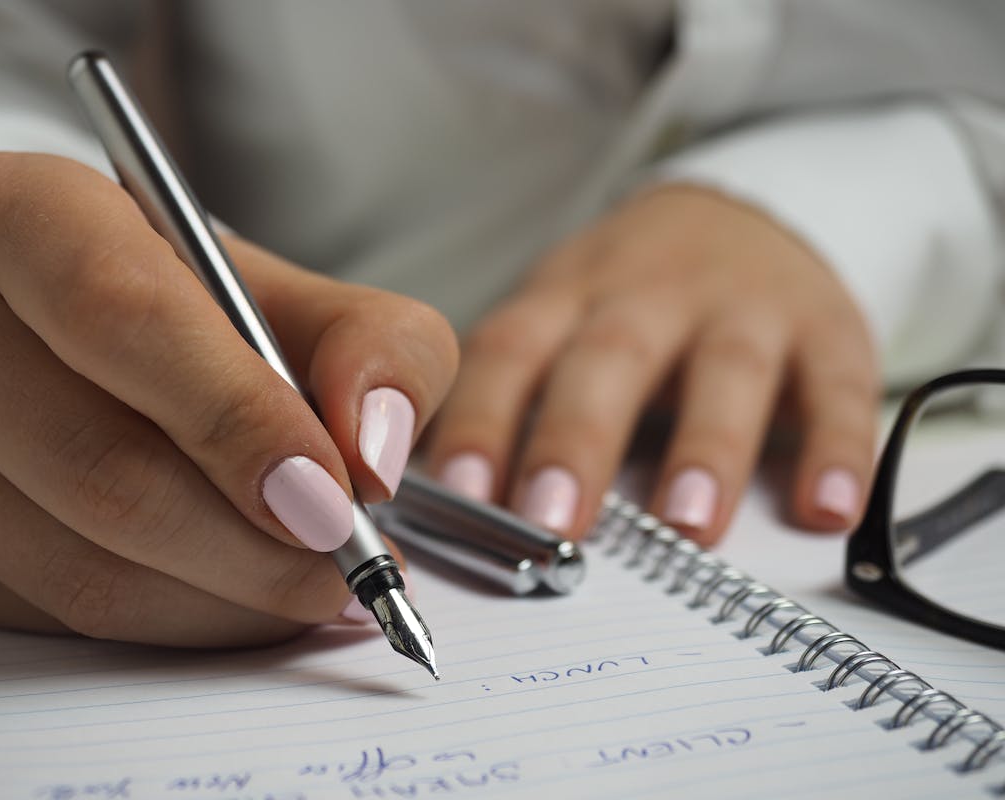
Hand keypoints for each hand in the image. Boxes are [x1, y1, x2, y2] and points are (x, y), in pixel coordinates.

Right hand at [0, 153, 457, 646]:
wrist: (114, 348)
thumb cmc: (214, 314)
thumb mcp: (317, 299)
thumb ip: (379, 349)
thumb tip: (371, 453)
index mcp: (21, 212)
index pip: (121, 316)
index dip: (235, 417)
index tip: (332, 494)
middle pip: (96, 462)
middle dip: (248, 540)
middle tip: (347, 564)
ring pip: (79, 561)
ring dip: (225, 598)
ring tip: (316, 585)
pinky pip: (61, 614)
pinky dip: (179, 623)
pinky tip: (242, 596)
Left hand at [425, 185, 878, 543]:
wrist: (742, 214)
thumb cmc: (627, 298)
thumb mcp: (559, 319)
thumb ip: (513, 398)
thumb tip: (442, 505)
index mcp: (567, 297)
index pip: (511, 352)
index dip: (482, 420)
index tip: (460, 495)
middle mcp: (649, 295)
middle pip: (609, 359)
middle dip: (578, 440)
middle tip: (552, 521)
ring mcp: (742, 307)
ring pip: (725, 370)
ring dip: (706, 447)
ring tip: (687, 526)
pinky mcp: (827, 328)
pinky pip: (838, 386)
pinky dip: (837, 448)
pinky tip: (826, 509)